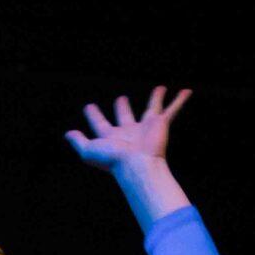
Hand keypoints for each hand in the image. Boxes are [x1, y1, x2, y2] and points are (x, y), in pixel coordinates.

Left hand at [65, 85, 191, 172]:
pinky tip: (187, 91)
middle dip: (123, 108)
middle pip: (125, 116)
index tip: (89, 106)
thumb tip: (67, 134)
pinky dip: (179, 100)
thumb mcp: (89, 151)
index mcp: (111, 137)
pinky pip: (172, 109)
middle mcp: (129, 132)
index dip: (93, 115)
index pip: (100, 123)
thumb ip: (79, 142)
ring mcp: (146, 127)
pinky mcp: (161, 124)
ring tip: (160, 88)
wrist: (138, 165)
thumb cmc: (114, 160)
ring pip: (152, 108)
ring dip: (156, 99)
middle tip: (121, 99)